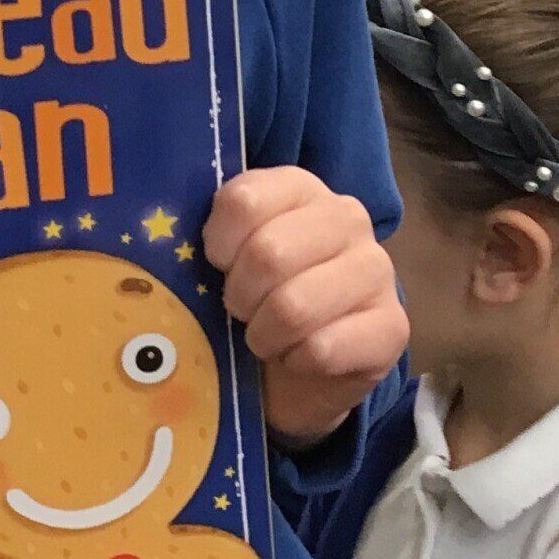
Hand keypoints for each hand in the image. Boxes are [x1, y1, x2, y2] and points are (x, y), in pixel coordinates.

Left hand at [205, 170, 406, 448]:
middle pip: (268, 253)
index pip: (244, 201)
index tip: (218, 266)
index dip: (219, 245)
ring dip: (266, 334)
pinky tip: (300, 357)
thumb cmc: (254, 301)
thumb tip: (166, 242)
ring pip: (294, 306)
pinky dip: (296, 361)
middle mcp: (346, 218)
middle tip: (241, 311)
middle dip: (240, 297)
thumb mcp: (226, 259)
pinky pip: (323, 348)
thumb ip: (208, 235)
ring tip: (268, 336)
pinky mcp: (393, 326)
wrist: (296, 370)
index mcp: (299, 188)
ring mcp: (377, 270)